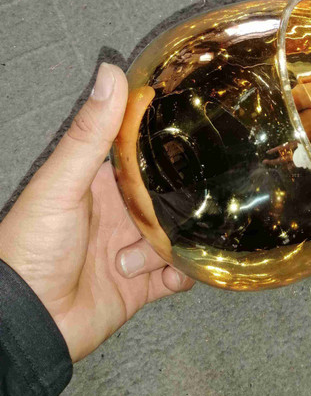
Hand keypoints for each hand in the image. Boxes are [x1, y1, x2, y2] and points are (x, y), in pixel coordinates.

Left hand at [0, 63, 193, 362]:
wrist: (28, 323)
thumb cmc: (32, 247)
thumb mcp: (61, 183)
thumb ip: (89, 133)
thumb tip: (110, 72)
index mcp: (102, 182)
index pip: (144, 153)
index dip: (168, 143)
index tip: (197, 130)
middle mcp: (121, 211)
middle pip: (170, 195)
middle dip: (180, 202)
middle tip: (182, 207)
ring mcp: (132, 247)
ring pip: (178, 234)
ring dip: (168, 247)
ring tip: (135, 259)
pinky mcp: (142, 284)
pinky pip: (178, 274)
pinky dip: (181, 274)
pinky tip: (168, 275)